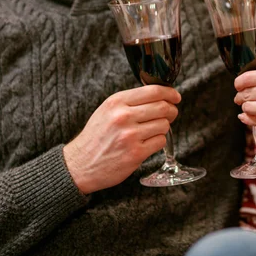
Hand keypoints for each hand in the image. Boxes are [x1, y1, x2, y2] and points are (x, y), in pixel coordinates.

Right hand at [63, 85, 180, 193]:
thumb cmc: (96, 136)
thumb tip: (160, 95)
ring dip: (163, 128)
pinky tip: (148, 143)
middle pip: (163, 107)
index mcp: (116, 102)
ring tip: (152, 131)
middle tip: (171, 114)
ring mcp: (130, 135)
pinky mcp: (136, 153)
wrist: (80, 164)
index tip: (175, 97)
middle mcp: (123, 116)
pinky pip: (160, 141)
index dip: (170, 93)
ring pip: (164, 125)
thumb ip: (131, 101)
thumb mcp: (107, 110)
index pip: (154, 91)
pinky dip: (158, 141)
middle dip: (171, 110)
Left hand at [234, 69, 255, 136]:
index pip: (247, 78)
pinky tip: (248, 117)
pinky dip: (247, 119)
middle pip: (245, 93)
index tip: (238, 86)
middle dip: (240, 97)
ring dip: (246, 108)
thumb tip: (245, 81)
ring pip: (246, 107)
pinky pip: (252, 120)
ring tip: (251, 107)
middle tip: (240, 98)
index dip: (238, 83)